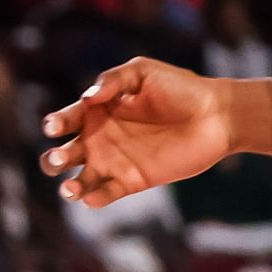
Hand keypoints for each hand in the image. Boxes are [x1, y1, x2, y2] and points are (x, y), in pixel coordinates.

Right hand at [37, 58, 233, 208]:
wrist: (217, 116)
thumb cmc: (180, 88)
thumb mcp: (143, 72)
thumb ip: (113, 80)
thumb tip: (87, 98)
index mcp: (97, 110)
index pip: (67, 119)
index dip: (56, 123)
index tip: (54, 127)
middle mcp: (99, 138)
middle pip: (64, 154)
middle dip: (55, 159)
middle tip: (60, 159)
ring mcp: (114, 162)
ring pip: (79, 179)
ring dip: (69, 186)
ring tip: (70, 189)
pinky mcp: (132, 181)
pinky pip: (106, 193)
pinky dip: (95, 199)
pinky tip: (92, 198)